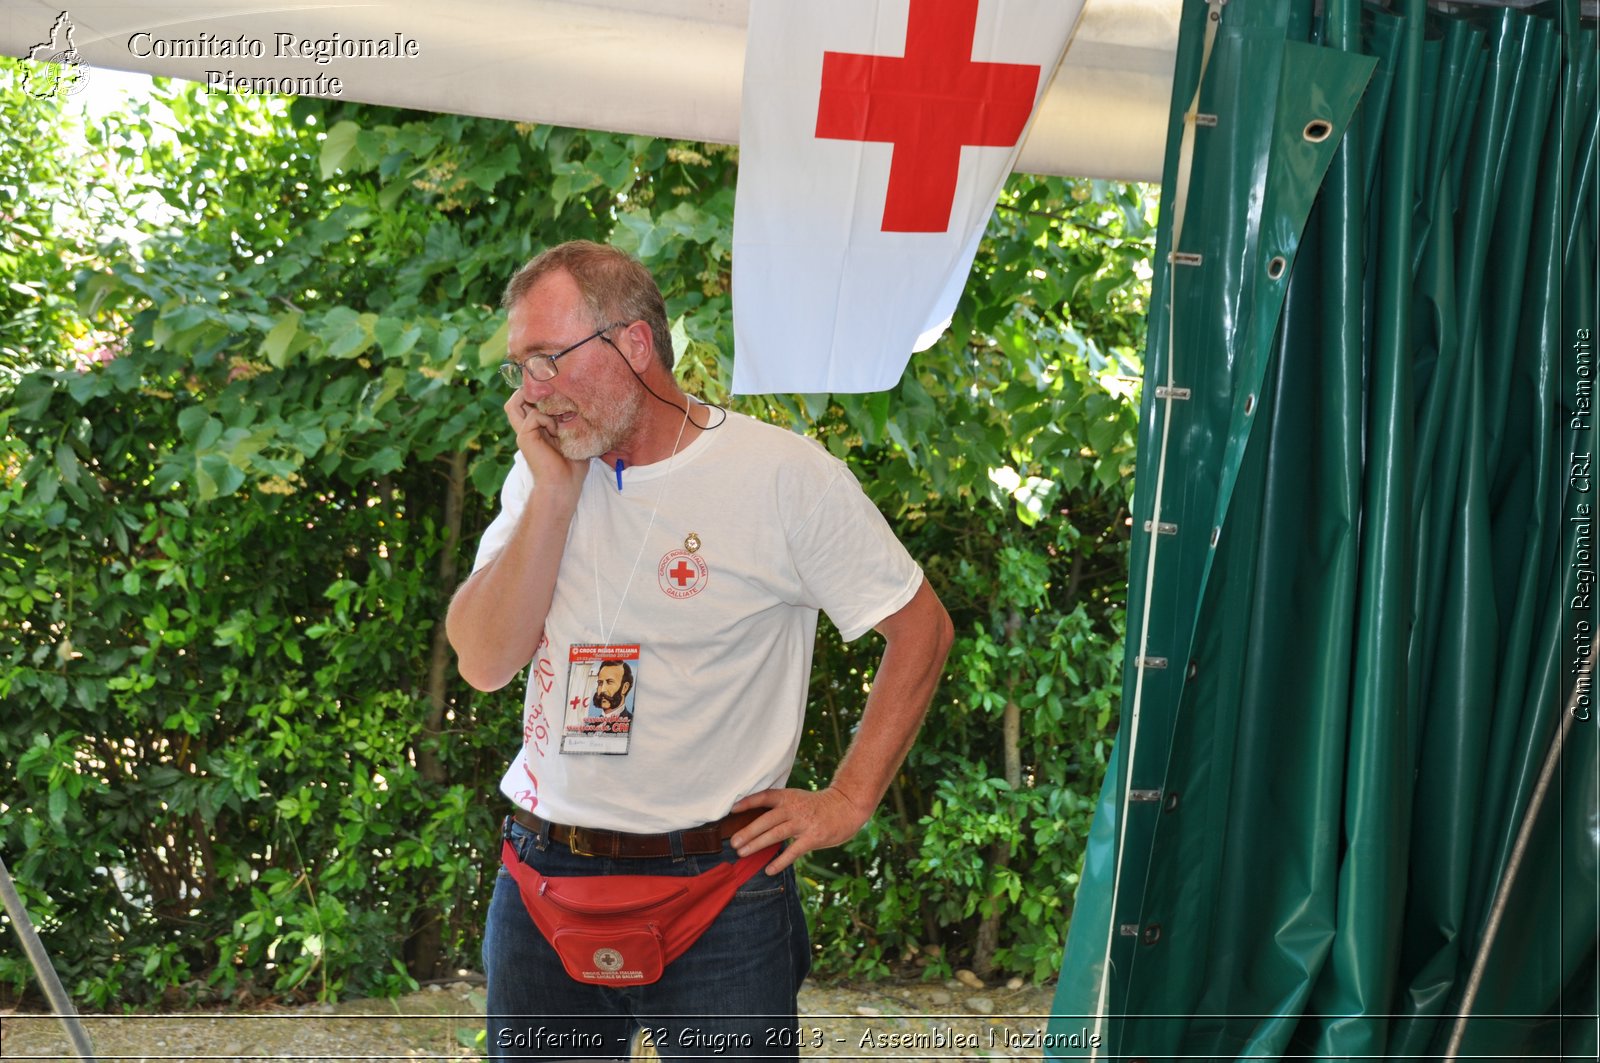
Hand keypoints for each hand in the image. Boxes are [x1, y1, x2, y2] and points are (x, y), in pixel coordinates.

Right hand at [503, 393, 585, 496]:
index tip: (555, 389)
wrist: (563, 485)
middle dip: (532, 392)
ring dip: (537, 402)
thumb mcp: (573, 436)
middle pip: (516, 400)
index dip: (536, 392)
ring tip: (554, 412)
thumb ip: (567, 419)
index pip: (527, 402)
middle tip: (551, 393)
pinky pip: (534, 415)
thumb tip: (571, 401)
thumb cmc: (572, 465)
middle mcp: (527, 428)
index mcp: (537, 428)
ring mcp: (523, 432)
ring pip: (515, 403)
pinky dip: (549, 420)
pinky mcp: (524, 436)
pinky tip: (557, 432)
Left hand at [730, 786, 871, 875]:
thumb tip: (758, 823)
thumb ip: (781, 809)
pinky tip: (769, 870)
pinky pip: (793, 851)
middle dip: (748, 831)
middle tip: (733, 842)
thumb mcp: (799, 800)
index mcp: (789, 797)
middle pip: (766, 820)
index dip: (748, 802)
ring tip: (743, 852)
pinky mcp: (813, 837)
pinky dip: (780, 861)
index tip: (733, 810)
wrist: (847, 806)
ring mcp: (804, 823)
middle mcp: (794, 808)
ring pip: (776, 834)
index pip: (765, 797)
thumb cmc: (819, 806)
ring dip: (757, 844)